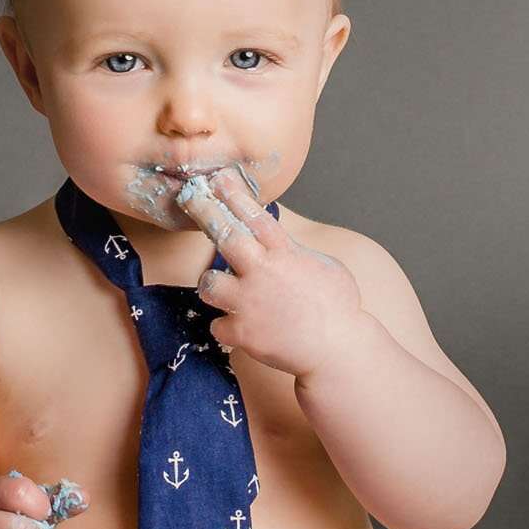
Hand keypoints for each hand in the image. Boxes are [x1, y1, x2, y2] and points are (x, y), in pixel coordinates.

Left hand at [176, 165, 366, 381]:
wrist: (339, 350)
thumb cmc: (338, 307)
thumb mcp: (324, 267)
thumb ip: (294, 253)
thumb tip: (280, 242)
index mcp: (286, 254)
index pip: (255, 216)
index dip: (234, 194)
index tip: (218, 177)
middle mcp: (264, 273)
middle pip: (225, 236)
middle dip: (205, 212)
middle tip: (189, 197)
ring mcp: (250, 303)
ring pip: (209, 284)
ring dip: (212, 284)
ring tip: (222, 288)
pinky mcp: (243, 333)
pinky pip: (217, 325)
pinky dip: (226, 327)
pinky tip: (240, 329)